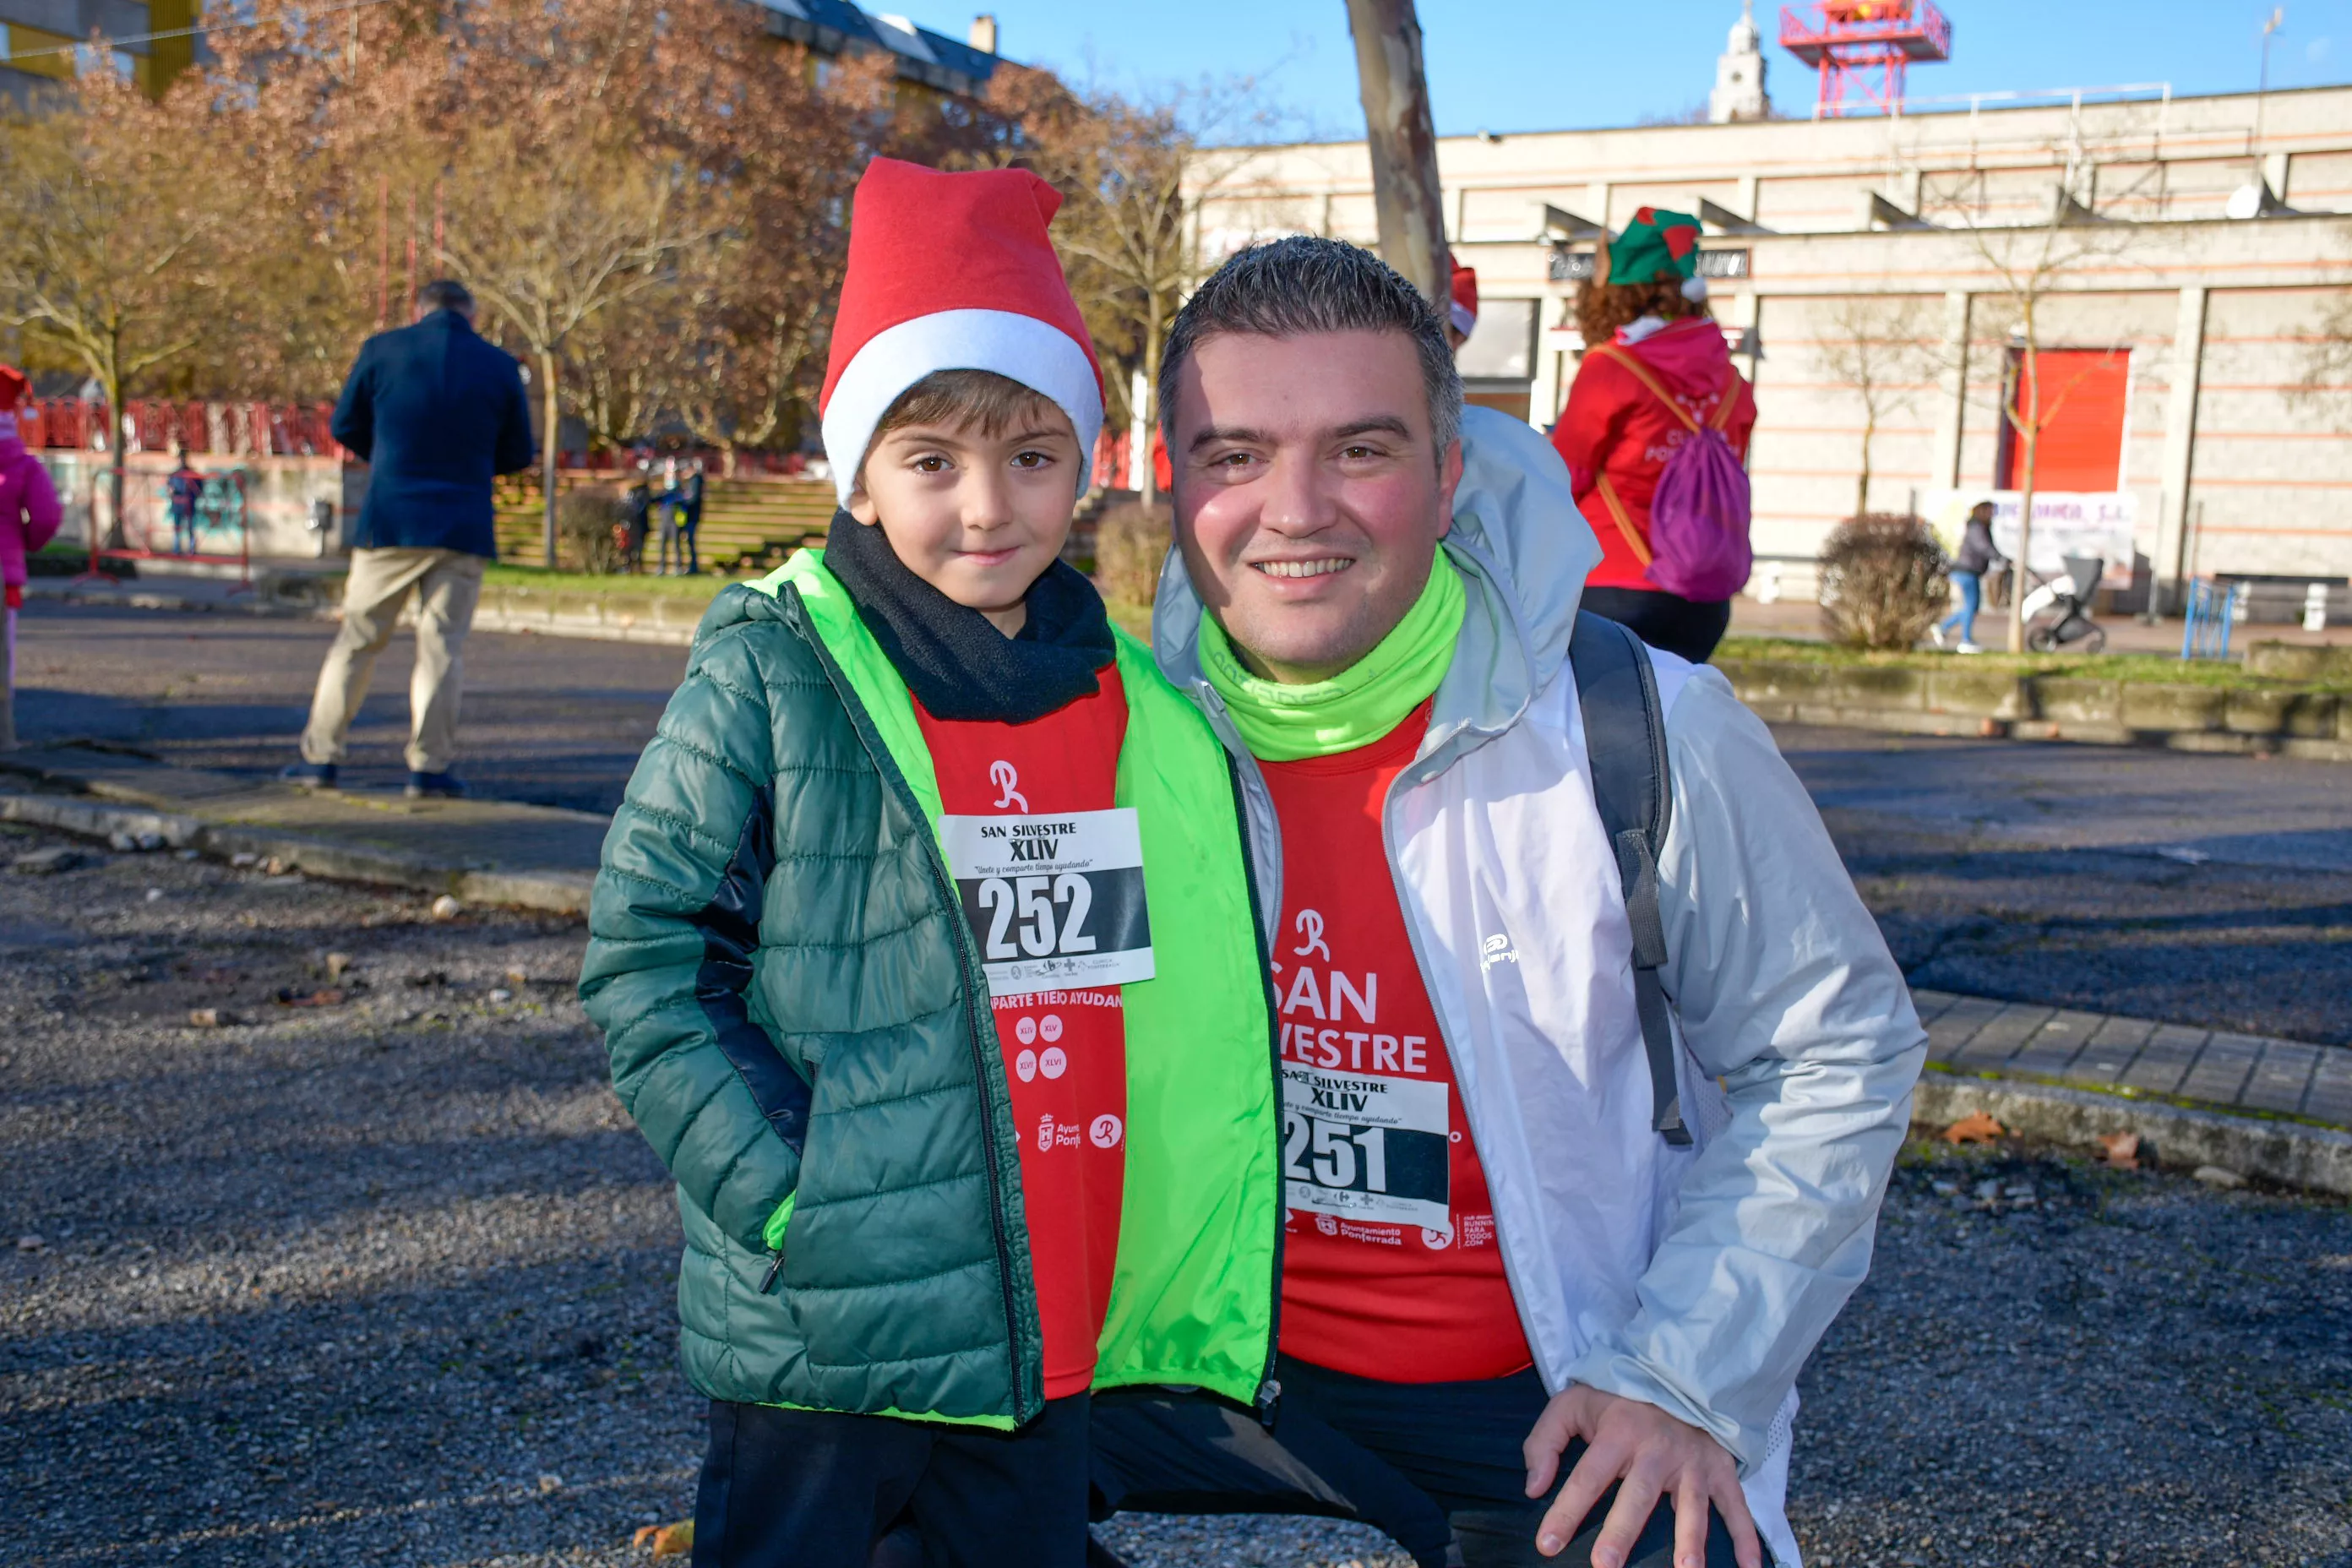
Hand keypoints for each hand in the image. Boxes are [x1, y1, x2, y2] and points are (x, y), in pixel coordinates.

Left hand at [1521, 1385, 1760, 1567]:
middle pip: (1638, 1496)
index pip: (1587, 1477)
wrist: (1675, 1374)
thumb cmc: (1616, 1402)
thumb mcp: (1571, 1406)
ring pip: (1691, 1506)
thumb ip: (1544, 1442)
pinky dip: (1747, 1537)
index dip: (1566, 1510)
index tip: (1547, 1545)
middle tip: (1605, 1566)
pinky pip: (1737, 1506)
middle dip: (1622, 1532)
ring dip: (1690, 1541)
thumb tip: (1533, 1489)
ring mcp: (1694, 1462)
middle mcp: (1657, 1449)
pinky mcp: (1721, 1471)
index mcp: (1617, 1433)